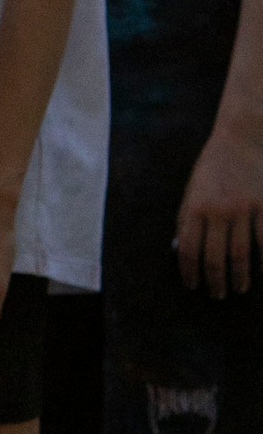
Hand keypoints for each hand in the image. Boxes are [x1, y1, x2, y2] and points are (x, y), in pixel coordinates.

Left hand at [177, 113, 262, 296]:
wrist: (241, 138)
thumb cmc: (214, 166)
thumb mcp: (192, 188)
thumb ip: (186, 217)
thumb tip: (180, 249)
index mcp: (195, 207)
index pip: (188, 249)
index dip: (189, 272)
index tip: (192, 286)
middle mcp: (217, 211)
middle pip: (214, 258)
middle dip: (215, 281)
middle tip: (217, 295)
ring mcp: (243, 209)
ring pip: (240, 254)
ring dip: (239, 277)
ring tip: (239, 288)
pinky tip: (261, 272)